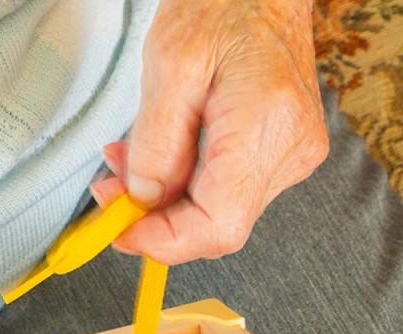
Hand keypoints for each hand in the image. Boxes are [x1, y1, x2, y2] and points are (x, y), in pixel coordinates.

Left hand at [92, 0, 327, 263]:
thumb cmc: (225, 3)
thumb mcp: (169, 64)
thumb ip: (154, 143)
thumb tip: (142, 200)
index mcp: (266, 126)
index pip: (216, 224)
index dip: (164, 241)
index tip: (122, 234)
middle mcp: (289, 151)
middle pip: (216, 227)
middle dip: (156, 221)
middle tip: (111, 194)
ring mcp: (291, 157)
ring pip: (217, 215)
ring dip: (165, 203)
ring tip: (127, 166)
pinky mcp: (282, 156)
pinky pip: (226, 193)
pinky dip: (185, 188)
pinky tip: (160, 161)